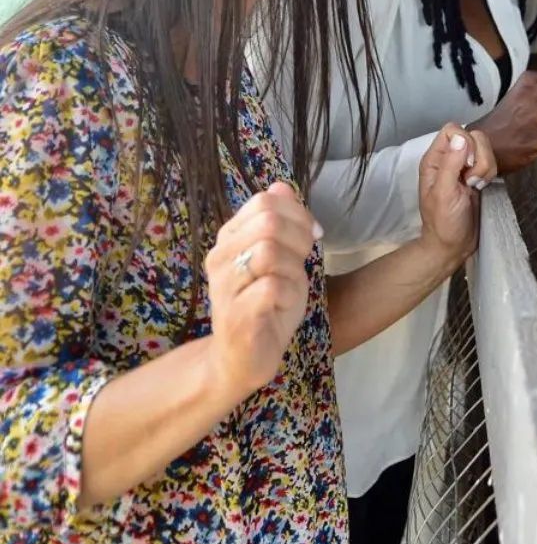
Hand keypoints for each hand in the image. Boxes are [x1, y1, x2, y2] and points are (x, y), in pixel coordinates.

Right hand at [205, 182, 321, 398]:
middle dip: (299, 239)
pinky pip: (273, 286)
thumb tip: (282, 185)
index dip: (298, 215)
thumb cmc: (266, 305)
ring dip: (294, 269)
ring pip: (270, 251)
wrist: (244, 358)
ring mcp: (224, 286)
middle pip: (268, 221)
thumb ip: (282, 222)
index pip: (265, 201)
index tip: (310, 236)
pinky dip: (290, 294)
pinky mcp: (236, 314)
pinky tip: (283, 305)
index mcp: (230, 238)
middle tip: (301, 262)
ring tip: (289, 286)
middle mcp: (220, 257)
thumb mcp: (282, 257)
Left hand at [414, 122, 495, 266]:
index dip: (465, 143)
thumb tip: (461, 136)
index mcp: (435, 160)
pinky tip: (481, 187)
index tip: (465, 167)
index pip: (453, 130)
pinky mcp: (477, 175)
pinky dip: (490, 173)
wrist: (454, 245)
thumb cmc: (443, 222)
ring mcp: (464, 167)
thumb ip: (450, 164)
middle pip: (474, 136)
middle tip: (471, 180)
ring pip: (485, 148)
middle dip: (479, 157)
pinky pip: (490, 161)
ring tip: (475, 185)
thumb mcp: (444, 194)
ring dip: (486, 167)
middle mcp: (449, 159)